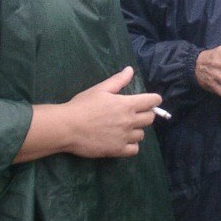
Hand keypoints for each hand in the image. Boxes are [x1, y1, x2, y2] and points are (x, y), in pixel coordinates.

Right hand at [15, 66, 160, 162]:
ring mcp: (124, 137)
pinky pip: (134, 149)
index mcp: (127, 104)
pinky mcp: (117, 150)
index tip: (149, 101)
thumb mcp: (100, 89)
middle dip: (145, 114)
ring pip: (142, 134)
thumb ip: (118, 80)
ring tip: (125, 127)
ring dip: (136, 130)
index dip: (153, 100)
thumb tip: (130, 70)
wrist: (67, 127)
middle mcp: (129, 121)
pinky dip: (131, 145)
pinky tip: (122, 140)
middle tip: (134, 113)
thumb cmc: (82, 105)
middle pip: (150, 119)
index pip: (152, 101)